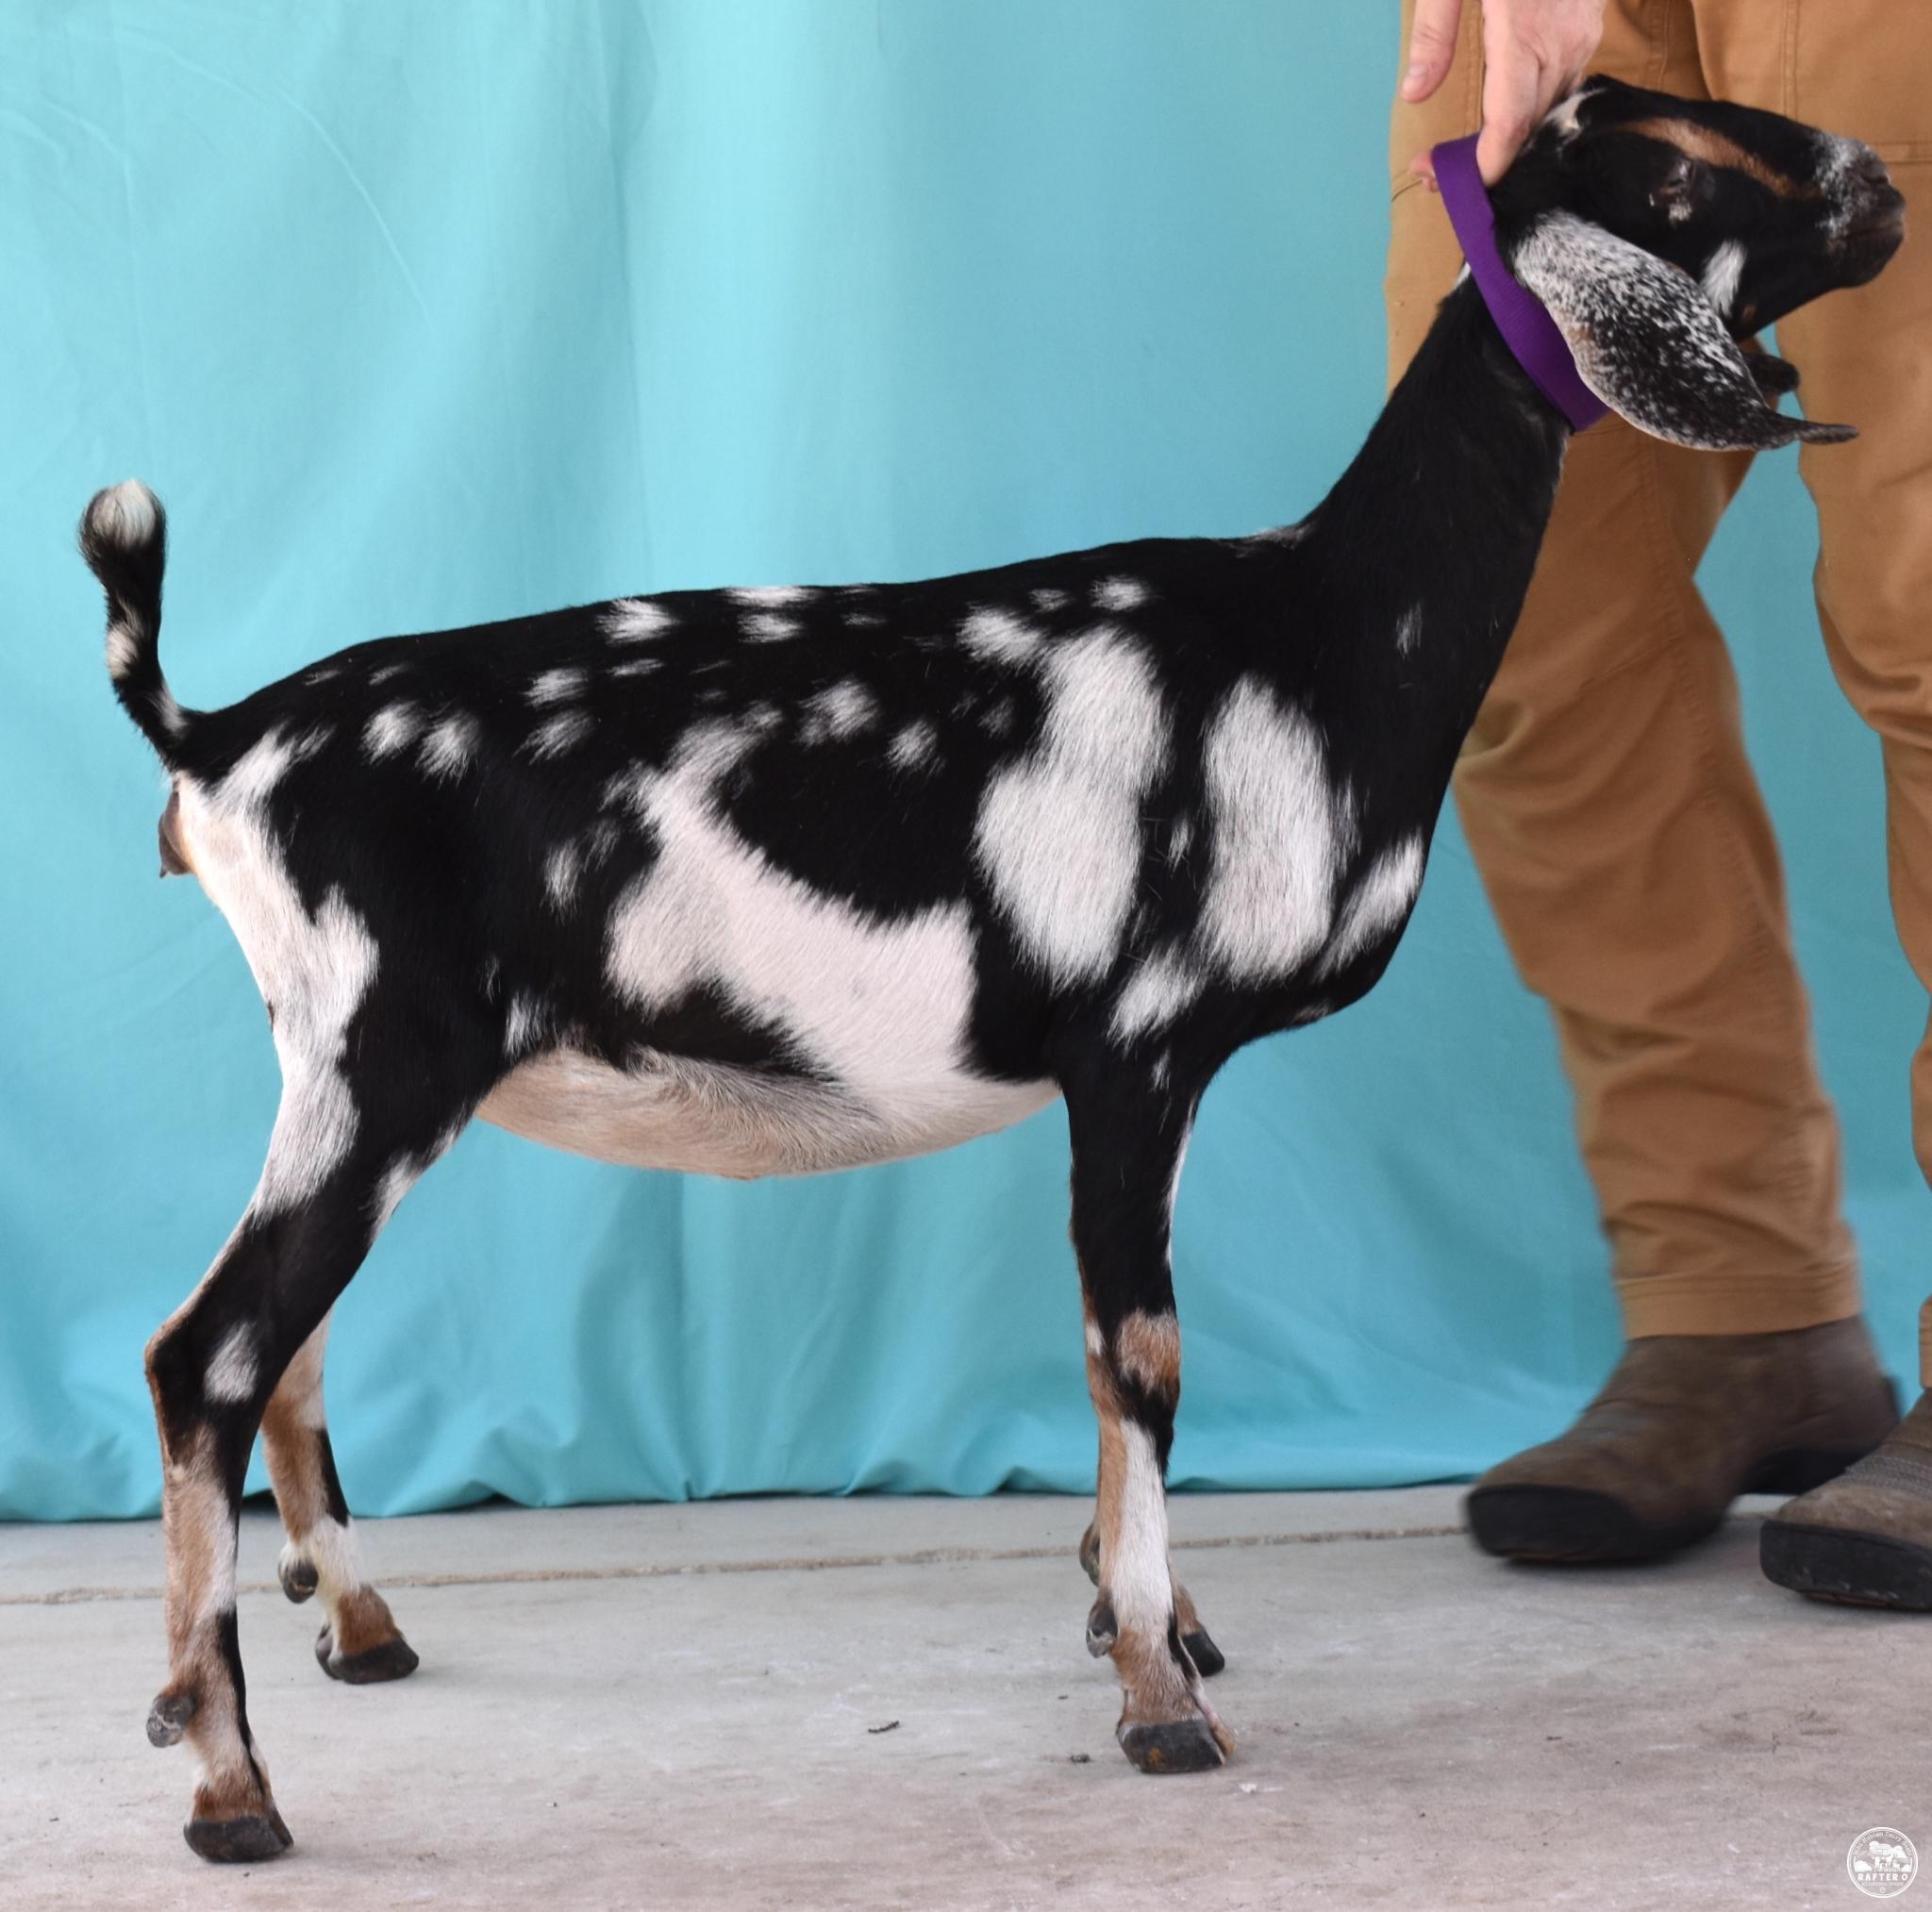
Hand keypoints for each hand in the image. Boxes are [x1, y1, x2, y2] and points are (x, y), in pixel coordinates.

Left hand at [1402, 0, 1606, 184]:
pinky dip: (1530, 111)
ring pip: (1547, 110)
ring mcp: (1580, 36)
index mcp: (1524, 33)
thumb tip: (1412, 94)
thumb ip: (1434, 33)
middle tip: (1438, 173)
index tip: (1451, 183)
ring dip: (1508, 140)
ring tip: (1460, 155)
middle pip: (1527, 127)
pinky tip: (1498, 122)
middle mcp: (1561, 43)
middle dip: (1485, 161)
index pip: (1509, 124)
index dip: (1485, 166)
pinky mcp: (1587, 28)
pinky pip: (1561, 85)